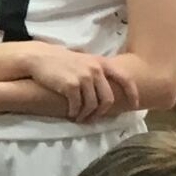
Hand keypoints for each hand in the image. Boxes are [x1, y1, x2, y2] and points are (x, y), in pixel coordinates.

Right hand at [23, 44, 138, 120]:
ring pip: (92, 105)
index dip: (132, 93)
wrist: (40, 57)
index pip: (125, 78)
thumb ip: (98, 71)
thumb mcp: (85, 60)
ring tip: (80, 118)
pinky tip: (71, 113)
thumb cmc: (62, 61)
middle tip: (93, 118)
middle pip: (107, 99)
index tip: (134, 104)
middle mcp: (95, 69)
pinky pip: (78, 106)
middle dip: (101, 112)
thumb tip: (108, 88)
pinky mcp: (71, 86)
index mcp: (102, 62)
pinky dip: (75, 113)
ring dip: (86, 115)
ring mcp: (84, 77)